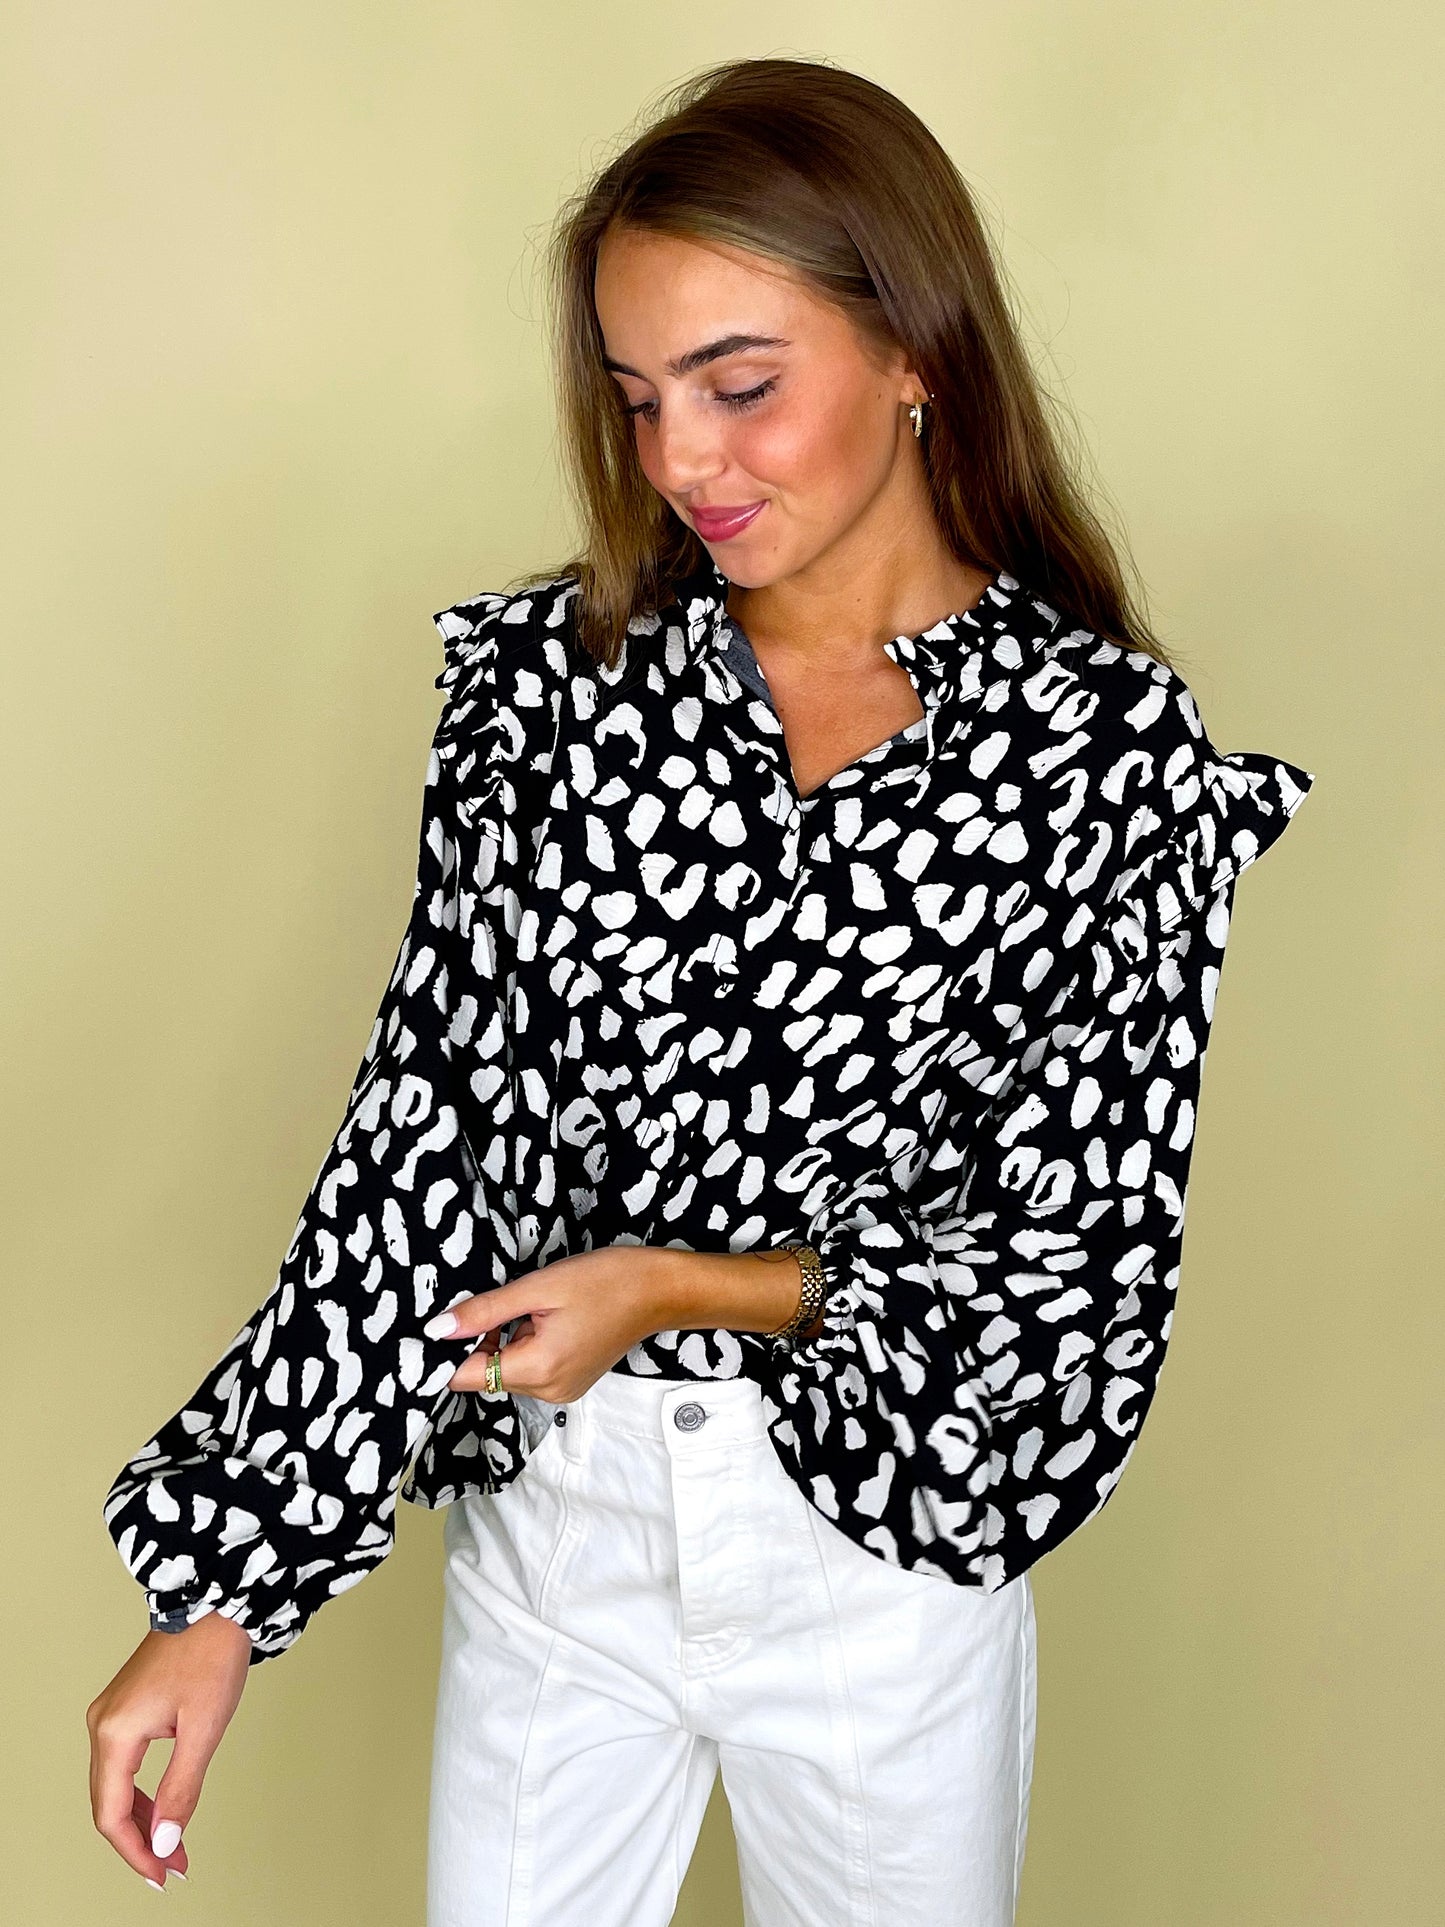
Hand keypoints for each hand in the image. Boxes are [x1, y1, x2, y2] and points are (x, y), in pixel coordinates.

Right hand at [87, 1608, 252, 1889]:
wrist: (216, 1603)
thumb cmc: (212, 1655)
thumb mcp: (203, 1729)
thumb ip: (182, 1789)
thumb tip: (165, 1840)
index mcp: (115, 1732)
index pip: (112, 1814)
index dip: (137, 1851)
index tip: (164, 1874)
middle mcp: (102, 1725)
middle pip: (110, 1804)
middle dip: (142, 1841)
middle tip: (175, 1867)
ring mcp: (110, 1715)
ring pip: (116, 1786)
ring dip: (144, 1819)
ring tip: (174, 1847)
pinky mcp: (125, 1708)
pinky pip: (124, 1764)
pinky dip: (144, 1793)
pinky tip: (165, 1810)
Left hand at [424, 1243, 817, 1403]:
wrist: (659, 1290)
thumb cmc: (605, 1280)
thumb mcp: (538, 1287)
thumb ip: (485, 1312)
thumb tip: (436, 1329)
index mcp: (539, 1369)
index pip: (466, 1377)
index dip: (445, 1354)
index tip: (436, 1327)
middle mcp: (548, 1391)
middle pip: (484, 1375)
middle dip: (480, 1341)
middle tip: (502, 1304)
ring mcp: (562, 1391)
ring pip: (506, 1372)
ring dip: (504, 1343)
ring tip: (531, 1309)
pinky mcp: (570, 1384)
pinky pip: (529, 1370)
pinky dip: (524, 1348)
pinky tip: (543, 1320)